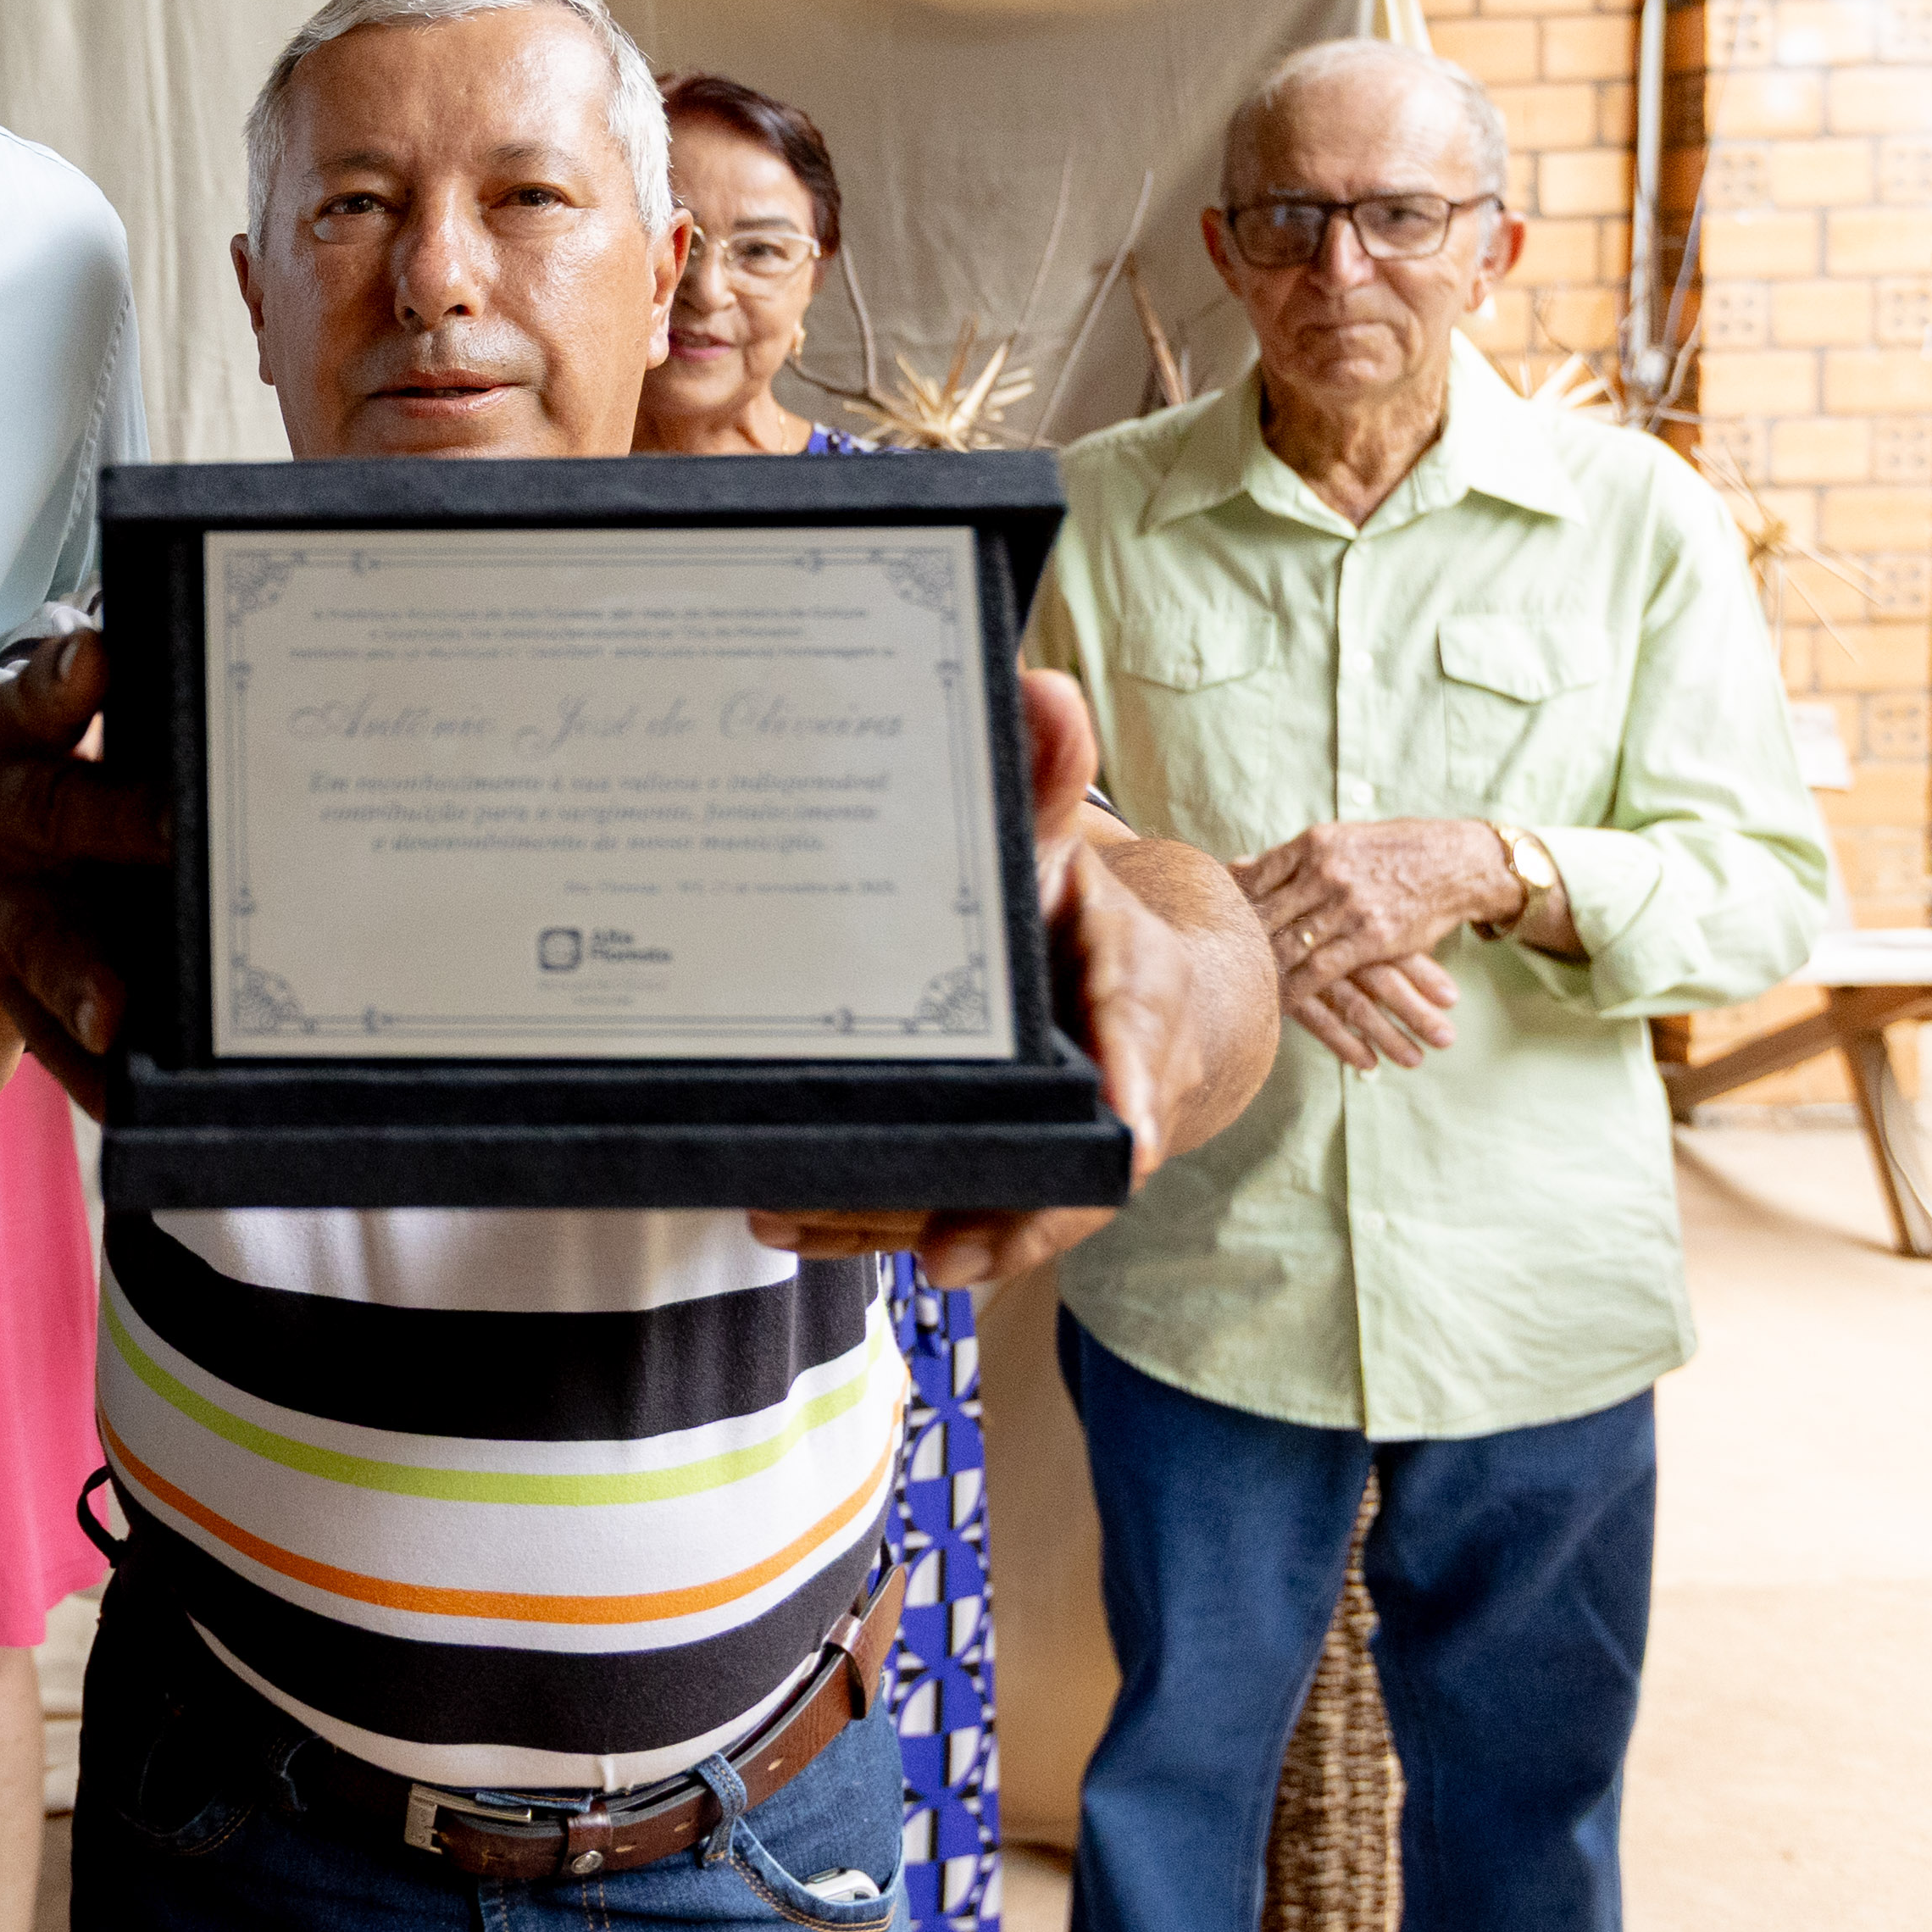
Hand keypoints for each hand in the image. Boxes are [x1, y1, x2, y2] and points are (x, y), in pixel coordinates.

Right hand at [0, 629, 174, 1111]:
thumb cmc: (76, 793)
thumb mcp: (79, 740)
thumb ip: (146, 716)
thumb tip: (285, 687)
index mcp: (20, 737)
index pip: (42, 698)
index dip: (65, 681)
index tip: (96, 655)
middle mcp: (3, 819)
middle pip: (60, 815)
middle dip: (122, 823)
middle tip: (182, 825)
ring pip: (44, 946)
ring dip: (82, 980)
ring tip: (115, 1014)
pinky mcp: (15, 997)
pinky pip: (52, 1045)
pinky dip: (94, 1076)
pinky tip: (134, 1099)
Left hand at [748, 667, 1173, 1287]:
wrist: (1148, 1007)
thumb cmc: (1091, 929)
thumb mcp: (1068, 856)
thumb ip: (1048, 784)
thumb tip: (1042, 687)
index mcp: (1135, 1008)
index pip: (1144, 1048)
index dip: (1135, 1087)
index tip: (1130, 1130)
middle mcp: (1106, 1099)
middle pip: (1069, 1168)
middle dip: (1009, 1212)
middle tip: (943, 1244)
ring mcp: (1055, 1150)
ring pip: (997, 1205)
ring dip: (901, 1222)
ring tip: (804, 1216)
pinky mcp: (1003, 1178)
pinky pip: (945, 1211)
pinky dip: (868, 1224)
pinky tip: (784, 1219)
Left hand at [1236, 817, 1504, 1070]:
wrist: (1457, 863)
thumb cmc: (1393, 850)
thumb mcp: (1338, 839)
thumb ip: (1287, 857)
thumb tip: (1234, 868)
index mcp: (1314, 844)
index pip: (1254, 877)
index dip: (1227, 904)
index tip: (1207, 922)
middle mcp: (1327, 872)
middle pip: (1264, 913)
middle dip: (1236, 940)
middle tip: (1211, 962)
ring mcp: (1348, 906)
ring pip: (1287, 943)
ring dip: (1260, 967)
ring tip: (1236, 985)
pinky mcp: (1371, 939)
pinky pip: (1320, 971)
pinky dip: (1294, 988)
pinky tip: (1276, 1001)